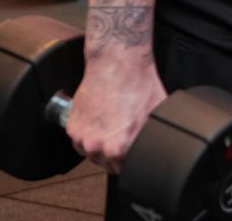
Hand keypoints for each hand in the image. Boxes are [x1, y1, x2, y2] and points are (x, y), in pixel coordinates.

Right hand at [67, 53, 166, 174]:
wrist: (117, 62)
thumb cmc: (138, 84)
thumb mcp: (157, 114)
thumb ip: (154, 138)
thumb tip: (159, 148)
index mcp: (118, 148)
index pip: (123, 169)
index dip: (130, 160)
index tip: (132, 151)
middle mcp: (97, 146)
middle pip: (106, 164)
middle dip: (115, 155)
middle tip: (124, 137)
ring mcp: (81, 137)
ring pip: (91, 154)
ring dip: (100, 146)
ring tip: (112, 128)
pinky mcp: (72, 126)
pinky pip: (79, 141)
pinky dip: (88, 135)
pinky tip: (100, 122)